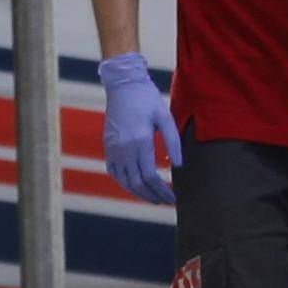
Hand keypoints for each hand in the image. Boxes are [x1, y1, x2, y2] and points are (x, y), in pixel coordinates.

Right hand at [97, 53, 180, 205]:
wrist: (123, 85)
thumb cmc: (147, 99)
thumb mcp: (165, 117)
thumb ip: (173, 142)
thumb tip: (179, 166)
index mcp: (140, 140)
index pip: (151, 176)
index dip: (162, 190)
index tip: (173, 197)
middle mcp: (124, 148)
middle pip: (137, 183)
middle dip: (152, 196)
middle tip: (166, 202)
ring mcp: (113, 148)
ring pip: (124, 181)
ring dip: (139, 193)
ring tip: (153, 198)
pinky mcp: (108, 146)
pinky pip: (114, 172)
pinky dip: (125, 182)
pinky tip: (136, 185)